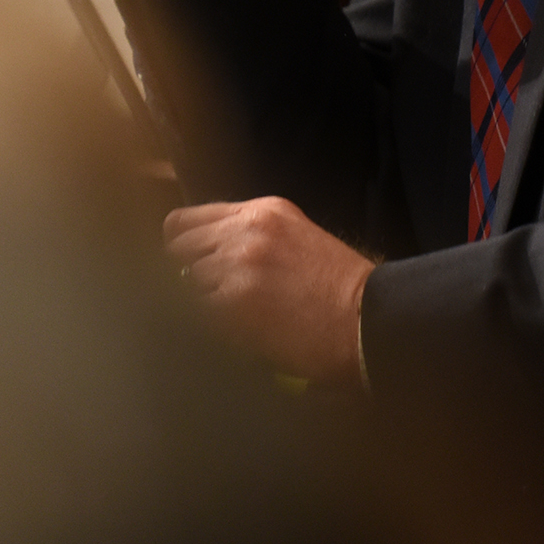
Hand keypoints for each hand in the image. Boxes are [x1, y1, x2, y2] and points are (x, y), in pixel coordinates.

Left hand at [165, 198, 373, 385]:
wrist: (366, 318)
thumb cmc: (339, 289)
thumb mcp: (297, 238)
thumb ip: (252, 237)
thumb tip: (208, 256)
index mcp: (261, 211)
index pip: (188, 219)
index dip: (180, 245)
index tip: (183, 263)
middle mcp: (245, 230)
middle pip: (177, 247)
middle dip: (183, 273)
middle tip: (205, 296)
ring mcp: (237, 264)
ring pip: (183, 283)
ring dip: (199, 302)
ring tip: (229, 317)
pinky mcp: (233, 301)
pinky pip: (196, 313)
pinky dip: (207, 325)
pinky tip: (234, 332)